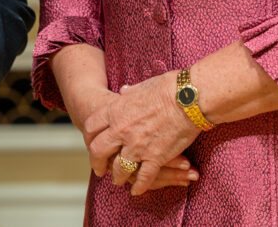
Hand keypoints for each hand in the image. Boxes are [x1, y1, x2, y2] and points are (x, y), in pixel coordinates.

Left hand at [85, 75, 200, 195]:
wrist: (189, 99)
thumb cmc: (167, 88)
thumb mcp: (141, 86)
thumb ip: (129, 93)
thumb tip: (124, 92)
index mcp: (116, 111)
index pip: (91, 127)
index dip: (89, 137)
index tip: (91, 143)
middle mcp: (122, 130)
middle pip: (98, 151)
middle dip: (97, 162)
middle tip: (99, 169)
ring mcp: (137, 146)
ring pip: (119, 168)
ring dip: (117, 176)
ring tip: (117, 180)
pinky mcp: (155, 158)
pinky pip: (143, 177)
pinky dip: (140, 186)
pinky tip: (137, 191)